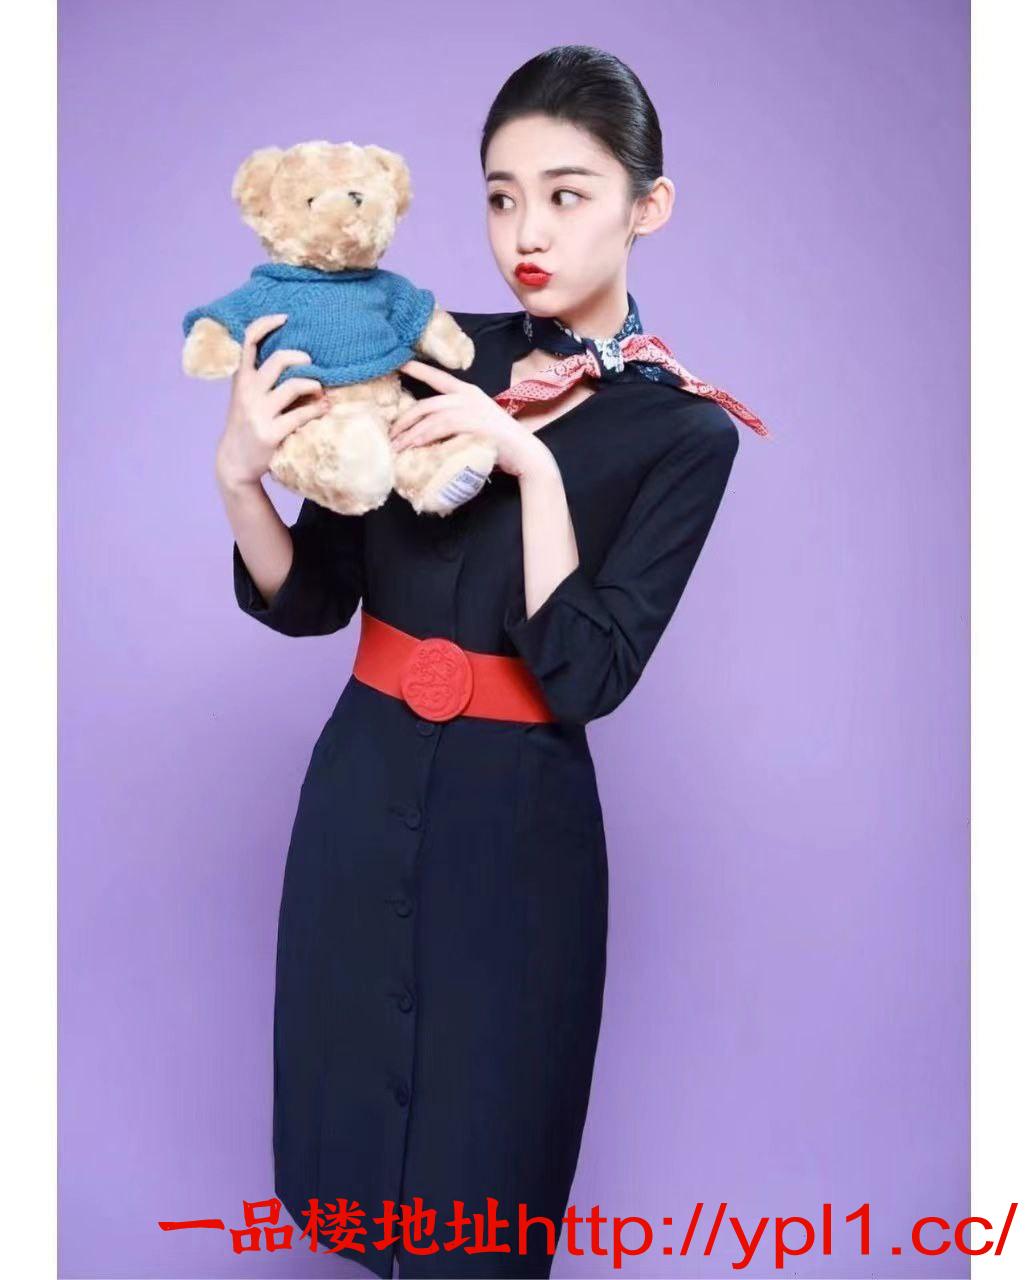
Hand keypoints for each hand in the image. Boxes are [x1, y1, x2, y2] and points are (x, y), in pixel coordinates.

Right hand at [214, 314, 329, 490]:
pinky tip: (324, 408)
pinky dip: (317, 409)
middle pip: (278, 360)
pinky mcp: (270, 432)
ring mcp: (258, 412)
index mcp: (242, 379)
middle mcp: (248, 392)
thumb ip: (261, 378)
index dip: (266, 324)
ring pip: (293, 386)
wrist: (235, 461)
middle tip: (311, 363)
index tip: (285, 318)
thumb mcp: (246, 396)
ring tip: (320, 390)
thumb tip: (297, 358)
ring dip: (313, 385)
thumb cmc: (247, 423)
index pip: (248, 341)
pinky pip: (301, 415)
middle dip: (301, 358)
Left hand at [390, 360, 556, 480]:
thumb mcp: (475, 423)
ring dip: (410, 433)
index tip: (400, 364)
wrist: (525, 454)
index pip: (438, 377)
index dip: (418, 370)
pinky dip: (424, 437)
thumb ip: (455, 420)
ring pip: (430, 417)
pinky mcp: (472, 424)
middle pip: (426, 403)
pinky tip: (413, 446)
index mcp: (468, 391)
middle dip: (405, 419)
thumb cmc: (500, 442)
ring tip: (396, 446)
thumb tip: (428, 430)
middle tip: (390, 434)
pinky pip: (440, 428)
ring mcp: (470, 409)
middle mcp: (467, 396)